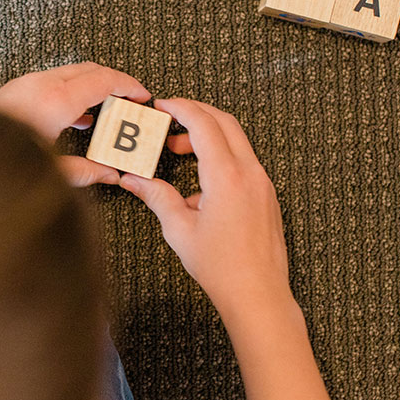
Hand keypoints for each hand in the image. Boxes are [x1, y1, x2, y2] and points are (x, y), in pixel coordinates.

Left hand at [0, 62, 150, 186]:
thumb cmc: (4, 160)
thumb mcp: (51, 170)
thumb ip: (85, 172)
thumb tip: (109, 174)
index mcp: (56, 101)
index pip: (104, 80)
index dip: (129, 86)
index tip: (143, 95)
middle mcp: (43, 84)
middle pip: (91, 70)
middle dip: (115, 82)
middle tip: (132, 100)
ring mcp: (28, 83)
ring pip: (72, 73)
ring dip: (94, 86)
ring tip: (110, 110)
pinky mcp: (17, 89)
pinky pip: (55, 81)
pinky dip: (74, 91)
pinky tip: (80, 118)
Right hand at [118, 98, 294, 334]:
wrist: (258, 294)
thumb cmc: (221, 267)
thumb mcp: (179, 229)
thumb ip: (156, 197)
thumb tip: (133, 180)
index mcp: (226, 176)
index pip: (203, 122)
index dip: (180, 108)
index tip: (162, 105)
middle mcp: (249, 173)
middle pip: (224, 121)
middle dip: (195, 114)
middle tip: (168, 121)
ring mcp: (262, 183)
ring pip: (236, 139)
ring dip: (208, 135)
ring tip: (179, 150)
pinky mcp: (267, 194)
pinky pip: (244, 161)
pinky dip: (221, 155)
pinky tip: (200, 181)